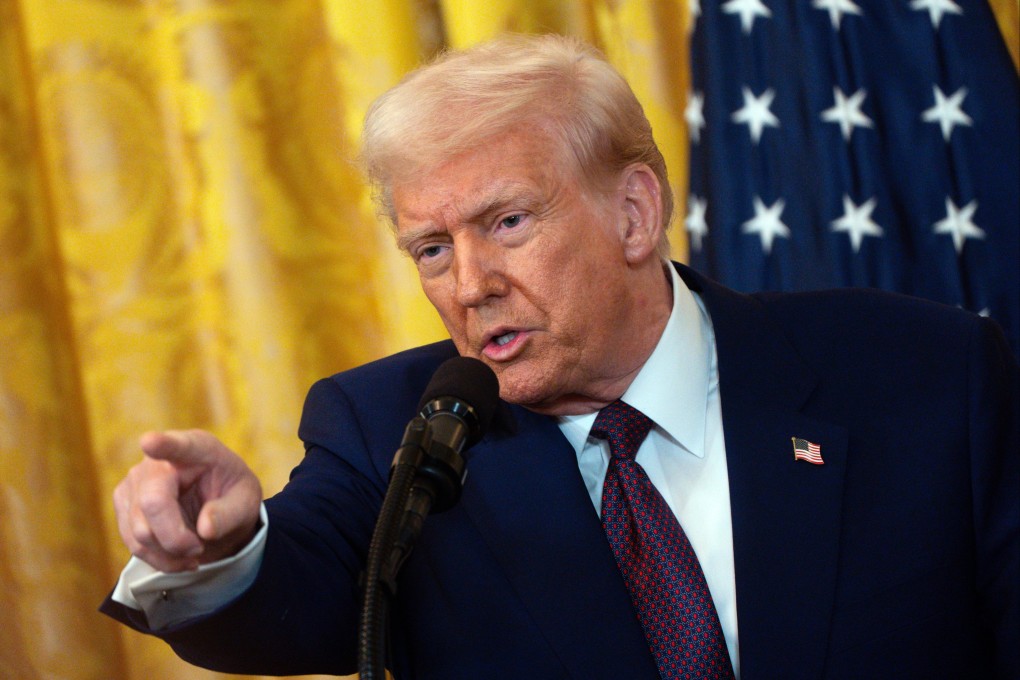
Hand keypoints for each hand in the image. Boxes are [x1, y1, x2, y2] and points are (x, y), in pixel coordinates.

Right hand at [113, 429, 262, 572]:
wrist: (215, 505)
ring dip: (169, 554)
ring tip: (193, 552)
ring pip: (140, 531)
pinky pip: (133, 542)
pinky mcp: (124, 502)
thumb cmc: (232, 495)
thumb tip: (206, 528)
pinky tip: (178, 557)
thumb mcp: (246, 502)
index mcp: (197, 448)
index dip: (162, 444)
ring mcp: (134, 481)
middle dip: (176, 539)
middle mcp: (158, 461)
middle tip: (198, 550)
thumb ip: (230, 513)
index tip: (150, 441)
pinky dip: (158, 558)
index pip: (177, 445)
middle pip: (152, 504)